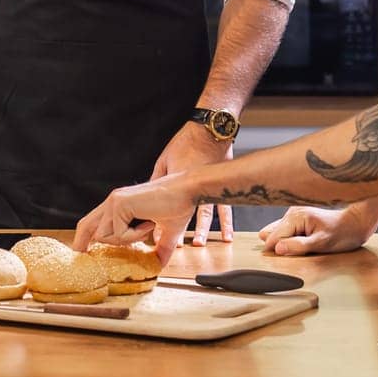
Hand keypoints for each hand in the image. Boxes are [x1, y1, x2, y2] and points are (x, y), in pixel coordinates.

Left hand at [73, 173, 197, 266]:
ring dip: (126, 240)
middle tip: (81, 257)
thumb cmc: (179, 205)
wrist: (187, 190)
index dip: (85, 238)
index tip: (83, 252)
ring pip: (103, 235)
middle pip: (86, 225)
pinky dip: (135, 236)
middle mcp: (113, 201)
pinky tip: (149, 223)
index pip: (94, 222)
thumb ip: (159, 248)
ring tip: (146, 229)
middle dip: (81, 244)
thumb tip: (159, 265)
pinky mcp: (120, 204)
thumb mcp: (166, 232)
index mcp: (119, 204)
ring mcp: (115, 201)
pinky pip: (119, 234)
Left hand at [152, 121, 234, 246]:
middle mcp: (192, 187)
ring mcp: (208, 187)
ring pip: (205, 214)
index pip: (164, 207)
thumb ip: (158, 179)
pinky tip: (228, 236)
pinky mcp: (220, 185)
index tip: (155, 237)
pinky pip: (225, 209)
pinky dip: (226, 223)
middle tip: (176, 245)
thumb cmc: (185, 142)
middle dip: (179, 231)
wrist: (209, 130)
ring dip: (202, 230)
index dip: (160, 223)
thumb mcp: (165, 160)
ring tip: (199, 244)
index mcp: (174, 182)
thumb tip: (149, 195)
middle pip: (185, 214)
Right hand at [259, 205, 377, 256]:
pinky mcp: (298, 219)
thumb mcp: (322, 243)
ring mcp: (294, 215)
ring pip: (278, 234)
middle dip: (280, 247)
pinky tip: (302, 244)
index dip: (278, 252)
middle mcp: (291, 213)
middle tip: (298, 254)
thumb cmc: (342, 233)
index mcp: (295, 217)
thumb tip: (277, 249)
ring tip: (303, 248)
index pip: (273, 238)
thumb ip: (298, 246)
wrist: (356, 223)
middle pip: (273, 235)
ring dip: (285, 244)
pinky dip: (290, 241)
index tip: (287, 261)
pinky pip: (285, 232)